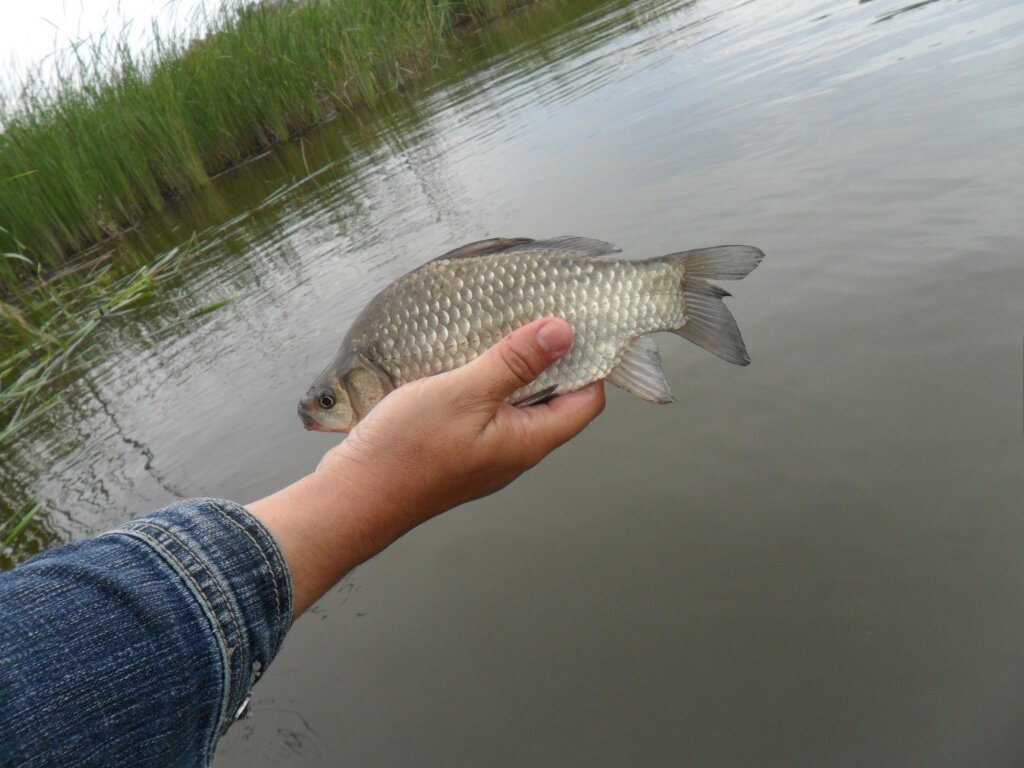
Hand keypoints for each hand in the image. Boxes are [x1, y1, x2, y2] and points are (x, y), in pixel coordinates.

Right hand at [249, 317, 604, 615]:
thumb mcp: (464, 393)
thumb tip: (564, 332)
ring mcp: (485, 454)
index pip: (586, 401)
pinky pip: (486, 412)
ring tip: (503, 329)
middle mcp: (514, 452)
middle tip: (539, 316)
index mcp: (528, 442)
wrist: (352, 499)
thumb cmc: (406, 451)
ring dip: (515, 370)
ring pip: (517, 405)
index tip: (580, 325)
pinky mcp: (458, 450)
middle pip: (555, 401)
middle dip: (553, 360)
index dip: (591, 362)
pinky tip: (467, 359)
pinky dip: (486, 383)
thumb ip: (515, 362)